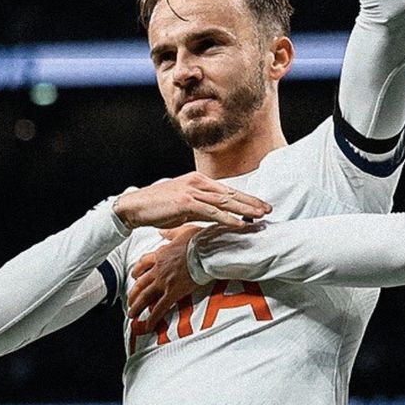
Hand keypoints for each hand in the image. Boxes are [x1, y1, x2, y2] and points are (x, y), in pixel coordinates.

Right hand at [113, 171, 271, 229]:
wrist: (134, 206)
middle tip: (269, 209)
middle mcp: (199, 183)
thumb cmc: (158, 207)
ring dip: (246, 209)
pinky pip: (212, 211)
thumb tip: (218, 217)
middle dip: (252, 202)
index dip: (247, 198)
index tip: (261, 204)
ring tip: (261, 215)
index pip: (228, 190)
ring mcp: (193, 191)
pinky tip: (240, 223)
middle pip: (232, 193)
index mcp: (199, 181)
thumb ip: (202, 209)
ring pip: (226, 201)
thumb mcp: (184, 207)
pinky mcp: (186, 202)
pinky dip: (228, 218)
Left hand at [128, 224, 205, 328]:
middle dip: (133, 293)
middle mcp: (159, 269)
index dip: (137, 270)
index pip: (144, 263)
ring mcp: (164, 281)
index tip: (134, 275)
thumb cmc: (199, 240)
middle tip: (129, 300)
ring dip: (137, 306)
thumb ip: (170, 233)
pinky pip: (160, 308)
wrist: (208, 250)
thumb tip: (162, 231)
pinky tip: (147, 326)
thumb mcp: (183, 231)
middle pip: (140, 283)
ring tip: (132, 314)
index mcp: (161, 254)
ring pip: (145, 296)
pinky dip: (152, 318)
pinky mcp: (173, 292)